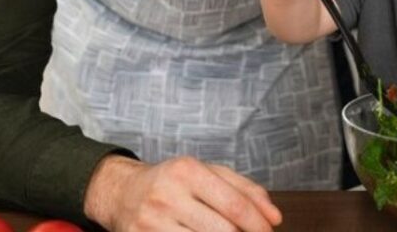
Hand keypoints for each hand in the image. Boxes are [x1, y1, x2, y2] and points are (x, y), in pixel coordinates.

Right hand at [84, 155, 281, 231]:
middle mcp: (167, 195)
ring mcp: (151, 222)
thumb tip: (274, 217)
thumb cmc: (175, 182)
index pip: (235, 205)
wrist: (122, 192)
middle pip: (223, 230)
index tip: (269, 231)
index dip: (258, 223)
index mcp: (188, 171)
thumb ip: (246, 190)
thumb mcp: (209, 173)